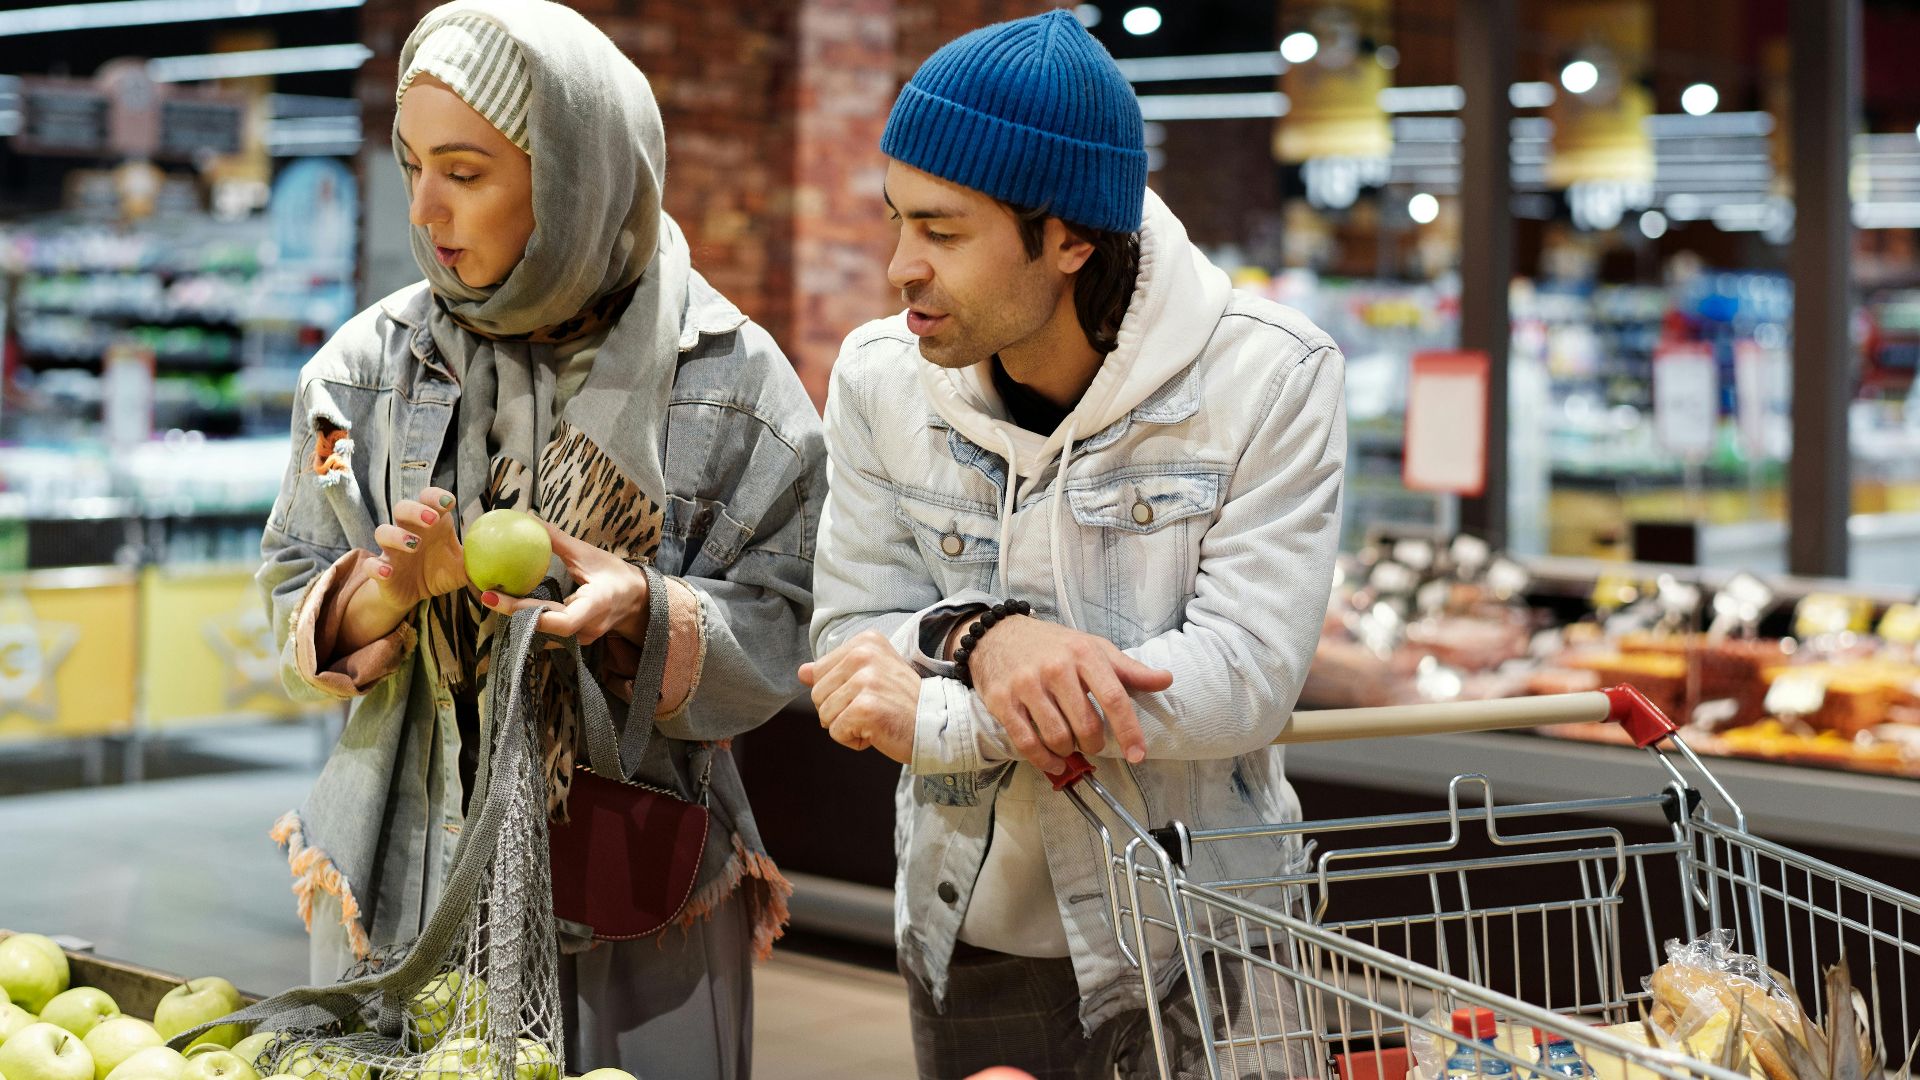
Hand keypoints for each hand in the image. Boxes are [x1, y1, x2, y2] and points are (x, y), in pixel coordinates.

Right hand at [365, 487, 467, 609]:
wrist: (415, 596)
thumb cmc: (440, 572)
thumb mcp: (463, 567)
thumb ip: (478, 560)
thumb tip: (501, 559)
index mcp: (431, 524)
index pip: (429, 498)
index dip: (436, 496)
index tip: (449, 503)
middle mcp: (409, 531)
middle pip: (402, 507)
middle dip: (416, 510)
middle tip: (431, 519)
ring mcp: (392, 550)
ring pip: (383, 531)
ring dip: (397, 534)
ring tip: (414, 544)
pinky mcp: (381, 570)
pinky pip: (371, 564)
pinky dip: (377, 566)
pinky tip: (388, 571)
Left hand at [477, 519, 648, 645]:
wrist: (638, 601)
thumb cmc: (616, 575)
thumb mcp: (589, 554)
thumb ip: (558, 541)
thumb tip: (528, 518)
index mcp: (596, 606)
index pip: (561, 621)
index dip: (527, 611)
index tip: (497, 596)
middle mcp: (587, 628)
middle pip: (544, 628)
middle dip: (513, 612)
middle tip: (486, 593)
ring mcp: (580, 639)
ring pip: (543, 634)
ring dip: (519, 618)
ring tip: (494, 597)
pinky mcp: (574, 641)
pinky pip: (547, 633)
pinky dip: (529, 619)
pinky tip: (512, 605)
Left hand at [798, 631, 918, 763]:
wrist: (940, 724)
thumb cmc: (903, 703)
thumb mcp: (870, 677)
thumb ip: (834, 672)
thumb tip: (801, 672)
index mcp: (864, 642)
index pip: (819, 672)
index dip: (838, 693)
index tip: (870, 694)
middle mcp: (863, 654)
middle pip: (816, 695)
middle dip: (839, 712)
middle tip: (874, 710)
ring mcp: (865, 680)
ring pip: (824, 715)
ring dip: (847, 727)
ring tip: (877, 720)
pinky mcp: (865, 708)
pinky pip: (836, 732)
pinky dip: (854, 741)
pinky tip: (877, 732)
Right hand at [967, 616, 1168, 770]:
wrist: (998, 636)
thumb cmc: (1054, 645)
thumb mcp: (1093, 648)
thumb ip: (1129, 669)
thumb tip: (1166, 680)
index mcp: (1083, 654)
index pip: (1114, 698)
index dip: (1128, 731)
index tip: (1137, 755)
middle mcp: (1055, 668)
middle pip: (1085, 725)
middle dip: (1094, 744)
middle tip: (1092, 743)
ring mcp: (1027, 685)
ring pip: (1057, 737)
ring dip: (1068, 752)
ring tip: (1070, 747)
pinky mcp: (1003, 701)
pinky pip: (1027, 742)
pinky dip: (1043, 760)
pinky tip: (1053, 762)